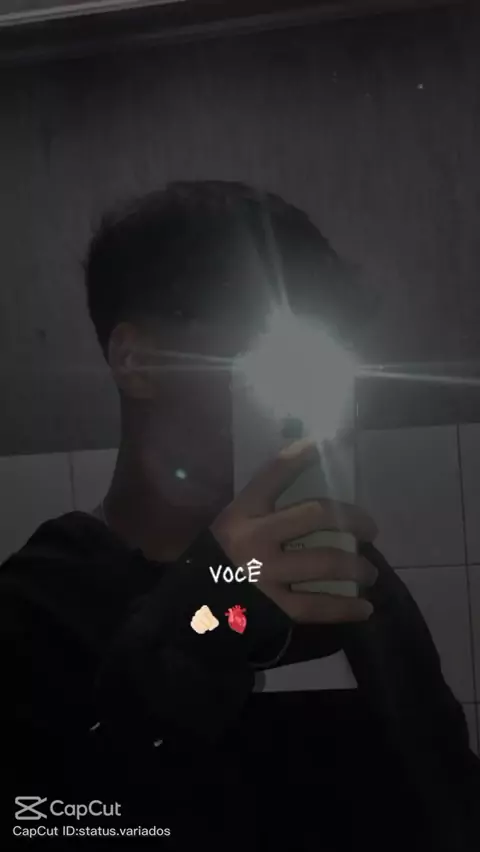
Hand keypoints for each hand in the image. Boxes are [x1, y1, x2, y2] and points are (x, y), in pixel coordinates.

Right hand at [210, 438, 377, 623]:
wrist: (190, 612)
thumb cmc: (212, 565)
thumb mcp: (227, 529)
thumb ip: (258, 515)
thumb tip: (307, 508)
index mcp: (241, 514)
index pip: (273, 475)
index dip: (298, 457)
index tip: (320, 446)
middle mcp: (254, 538)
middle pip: (315, 515)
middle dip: (351, 519)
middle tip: (370, 529)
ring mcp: (265, 573)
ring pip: (324, 562)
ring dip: (356, 566)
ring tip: (370, 571)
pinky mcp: (272, 608)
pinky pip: (317, 606)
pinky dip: (345, 607)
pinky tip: (365, 608)